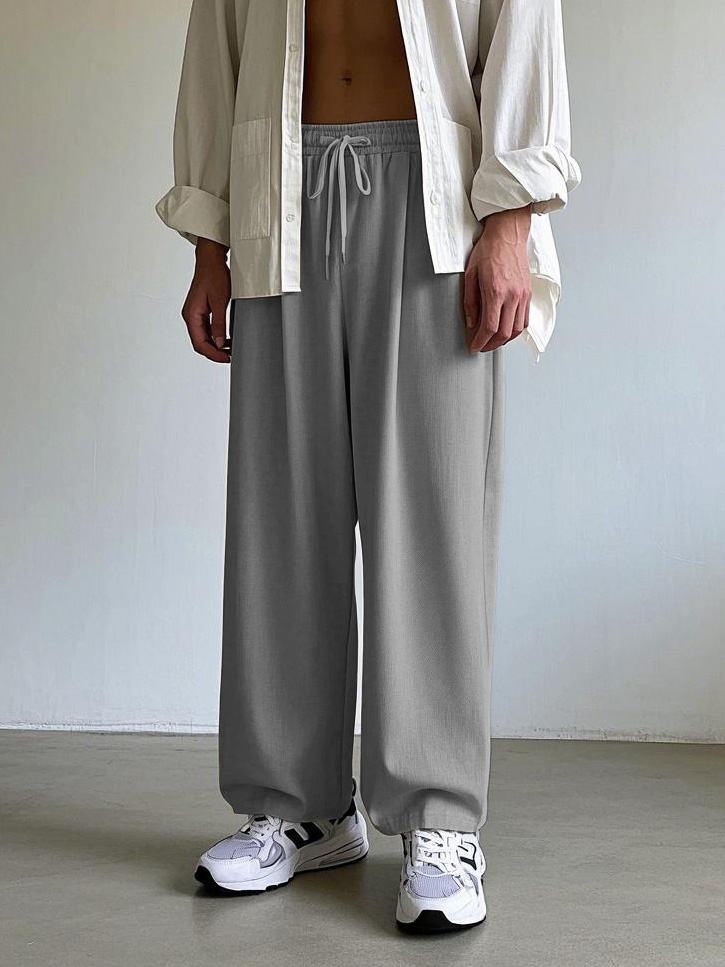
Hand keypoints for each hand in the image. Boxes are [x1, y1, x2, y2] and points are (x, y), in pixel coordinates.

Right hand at [181, 238, 231, 362]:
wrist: (211, 259)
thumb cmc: (213, 275)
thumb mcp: (219, 302)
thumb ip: (218, 324)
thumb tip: (218, 343)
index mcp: (191, 315)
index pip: (199, 344)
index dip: (213, 354)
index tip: (226, 358)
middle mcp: (191, 315)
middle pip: (200, 343)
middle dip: (215, 352)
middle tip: (230, 356)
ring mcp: (195, 314)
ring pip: (203, 337)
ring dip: (216, 345)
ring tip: (230, 349)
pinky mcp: (201, 311)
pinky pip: (206, 329)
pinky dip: (215, 336)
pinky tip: (226, 339)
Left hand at [462, 206, 531, 353]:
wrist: (508, 234)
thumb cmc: (488, 250)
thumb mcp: (471, 275)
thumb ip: (470, 302)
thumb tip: (471, 322)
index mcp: (495, 291)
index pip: (490, 327)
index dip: (481, 342)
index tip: (475, 346)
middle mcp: (512, 296)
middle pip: (504, 333)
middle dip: (492, 345)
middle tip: (482, 346)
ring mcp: (522, 295)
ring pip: (516, 329)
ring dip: (505, 340)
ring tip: (493, 341)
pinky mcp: (528, 293)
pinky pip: (524, 319)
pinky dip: (515, 329)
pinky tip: (506, 329)